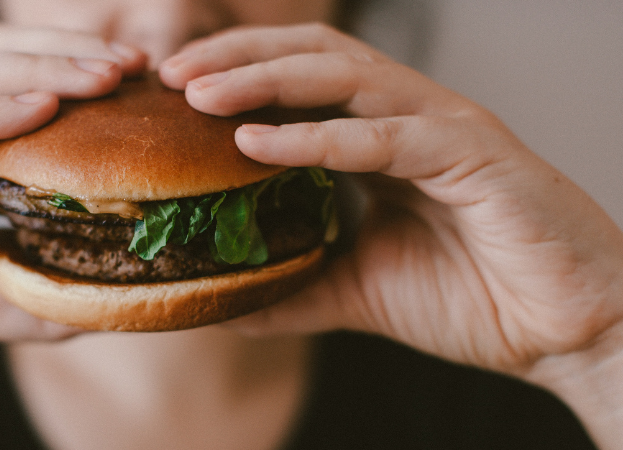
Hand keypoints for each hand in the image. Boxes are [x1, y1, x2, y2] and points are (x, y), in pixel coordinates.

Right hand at [0, 25, 145, 430]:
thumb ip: (19, 296)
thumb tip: (90, 308)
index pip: (15, 90)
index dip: (77, 84)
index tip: (140, 92)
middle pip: (0, 65)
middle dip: (71, 61)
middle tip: (137, 69)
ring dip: (41, 72)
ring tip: (105, 77)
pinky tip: (38, 108)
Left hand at [160, 23, 622, 443]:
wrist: (567, 332)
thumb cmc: (475, 298)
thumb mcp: (359, 289)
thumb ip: (296, 285)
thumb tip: (228, 303)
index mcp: (382, 137)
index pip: (298, 81)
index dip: (234, 75)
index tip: (170, 94)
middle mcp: (409, 117)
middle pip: (311, 56)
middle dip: (236, 57)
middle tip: (170, 74)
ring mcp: (443, 128)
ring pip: (344, 76)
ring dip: (264, 78)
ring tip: (199, 93)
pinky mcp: (474, 155)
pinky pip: (385, 135)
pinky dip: (319, 137)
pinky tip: (259, 142)